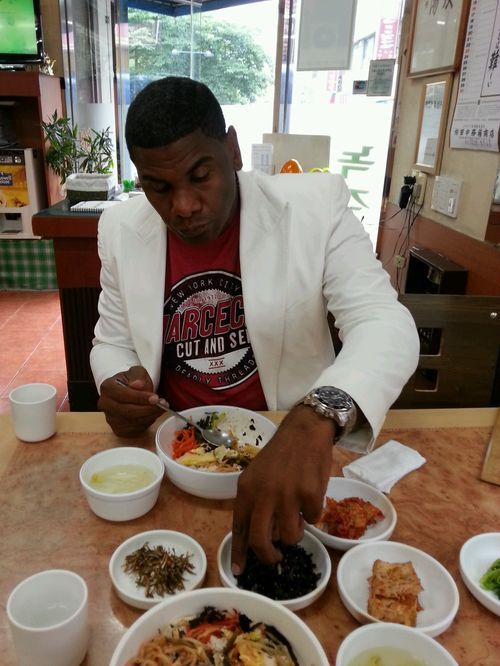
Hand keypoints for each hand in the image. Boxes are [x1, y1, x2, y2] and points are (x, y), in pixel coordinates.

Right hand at [97, 365, 162, 436]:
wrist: (124, 391)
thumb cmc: (131, 381)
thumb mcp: (136, 372)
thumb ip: (138, 375)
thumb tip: (138, 385)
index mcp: (107, 387)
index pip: (124, 395)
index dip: (140, 397)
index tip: (155, 398)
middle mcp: (105, 404)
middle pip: (129, 411)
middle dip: (149, 408)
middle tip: (163, 404)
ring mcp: (111, 419)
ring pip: (134, 421)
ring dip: (151, 415)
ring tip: (162, 408)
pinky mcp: (118, 429)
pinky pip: (135, 428)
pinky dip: (147, 422)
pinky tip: (153, 414)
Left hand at [231, 404, 334, 572]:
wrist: (304, 431)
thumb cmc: (281, 455)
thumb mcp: (258, 476)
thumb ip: (256, 503)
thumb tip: (262, 537)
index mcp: (246, 489)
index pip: (239, 528)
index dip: (239, 553)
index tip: (240, 572)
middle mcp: (264, 494)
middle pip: (260, 541)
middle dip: (269, 556)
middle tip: (276, 558)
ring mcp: (287, 495)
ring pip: (289, 536)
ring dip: (295, 533)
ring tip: (298, 517)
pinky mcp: (310, 494)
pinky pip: (313, 520)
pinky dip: (313, 513)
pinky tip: (311, 495)